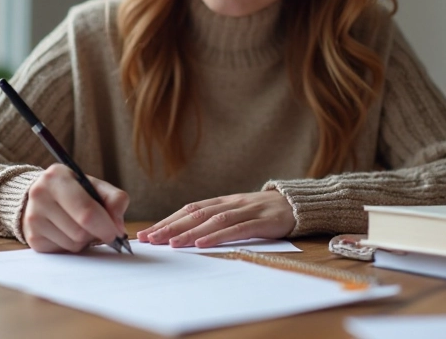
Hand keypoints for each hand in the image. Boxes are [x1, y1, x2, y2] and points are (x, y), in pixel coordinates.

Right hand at [22, 163, 128, 252]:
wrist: (44, 196)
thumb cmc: (76, 191)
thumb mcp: (96, 186)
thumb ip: (115, 200)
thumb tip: (118, 228)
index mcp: (57, 176)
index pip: (87, 210)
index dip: (106, 226)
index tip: (117, 233)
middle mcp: (39, 195)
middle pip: (80, 232)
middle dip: (95, 233)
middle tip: (99, 227)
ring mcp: (33, 218)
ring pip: (72, 244)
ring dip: (83, 240)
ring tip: (78, 225)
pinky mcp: (33, 238)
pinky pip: (63, 251)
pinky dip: (71, 245)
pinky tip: (66, 231)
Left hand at [135, 190, 294, 247]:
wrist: (298, 204)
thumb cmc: (264, 212)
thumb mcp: (238, 213)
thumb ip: (217, 220)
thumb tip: (187, 234)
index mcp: (222, 201)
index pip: (188, 210)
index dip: (167, 221)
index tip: (147, 233)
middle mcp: (230, 203)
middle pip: (195, 214)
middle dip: (170, 227)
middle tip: (149, 239)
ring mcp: (246, 210)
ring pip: (212, 221)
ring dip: (189, 232)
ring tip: (170, 243)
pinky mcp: (261, 221)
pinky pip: (235, 229)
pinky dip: (216, 236)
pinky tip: (201, 244)